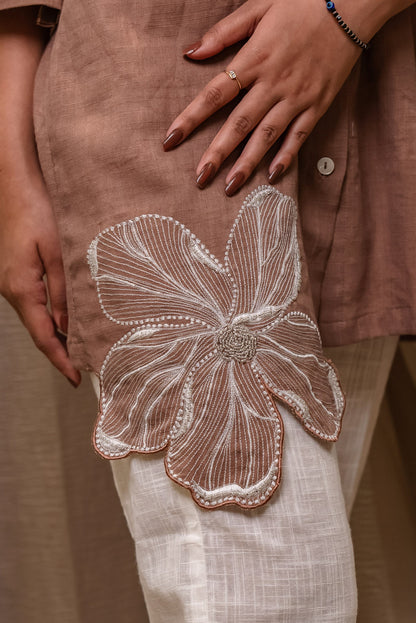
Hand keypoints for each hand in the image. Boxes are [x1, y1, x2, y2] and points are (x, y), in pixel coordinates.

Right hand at [0, 174, 80, 386]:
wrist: (14, 184)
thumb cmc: (37, 211)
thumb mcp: (59, 252)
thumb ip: (64, 291)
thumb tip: (68, 324)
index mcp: (21, 289)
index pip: (43, 336)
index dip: (60, 360)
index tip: (77, 379)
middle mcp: (12, 290)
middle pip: (39, 331)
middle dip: (61, 352)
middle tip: (85, 368)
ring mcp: (11, 283)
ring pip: (37, 318)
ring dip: (57, 335)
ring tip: (82, 349)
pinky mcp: (16, 274)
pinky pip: (34, 303)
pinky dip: (51, 317)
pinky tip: (67, 320)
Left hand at [163, 0, 384, 195]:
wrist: (351, 4)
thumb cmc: (300, 3)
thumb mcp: (258, 7)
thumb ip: (223, 33)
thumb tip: (191, 53)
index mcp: (254, 58)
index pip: (214, 93)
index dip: (190, 118)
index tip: (170, 139)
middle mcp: (273, 82)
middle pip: (239, 124)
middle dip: (217, 153)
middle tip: (199, 178)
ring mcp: (297, 97)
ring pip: (267, 136)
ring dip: (247, 163)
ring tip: (229, 187)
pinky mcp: (317, 104)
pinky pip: (299, 136)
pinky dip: (286, 157)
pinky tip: (272, 176)